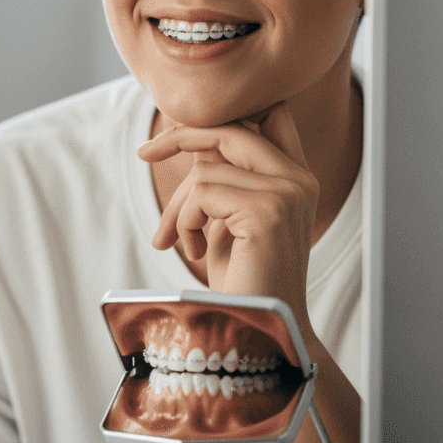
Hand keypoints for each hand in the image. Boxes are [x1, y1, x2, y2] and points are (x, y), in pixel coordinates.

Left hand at [136, 103, 319, 340]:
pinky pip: (201, 193)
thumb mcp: (228, 216)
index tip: (177, 130)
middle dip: (180, 137)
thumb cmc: (242, 278)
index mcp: (296, 178)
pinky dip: (184, 222)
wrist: (260, 330)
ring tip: (181, 241)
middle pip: (231, 129)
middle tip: (144, 153)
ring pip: (205, 169)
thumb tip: (190, 137)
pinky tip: (194, 251)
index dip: (223, 112)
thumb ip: (221, 175)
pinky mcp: (268, 212)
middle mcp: (299, 180)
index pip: (269, 114)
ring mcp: (287, 193)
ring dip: (179, 208)